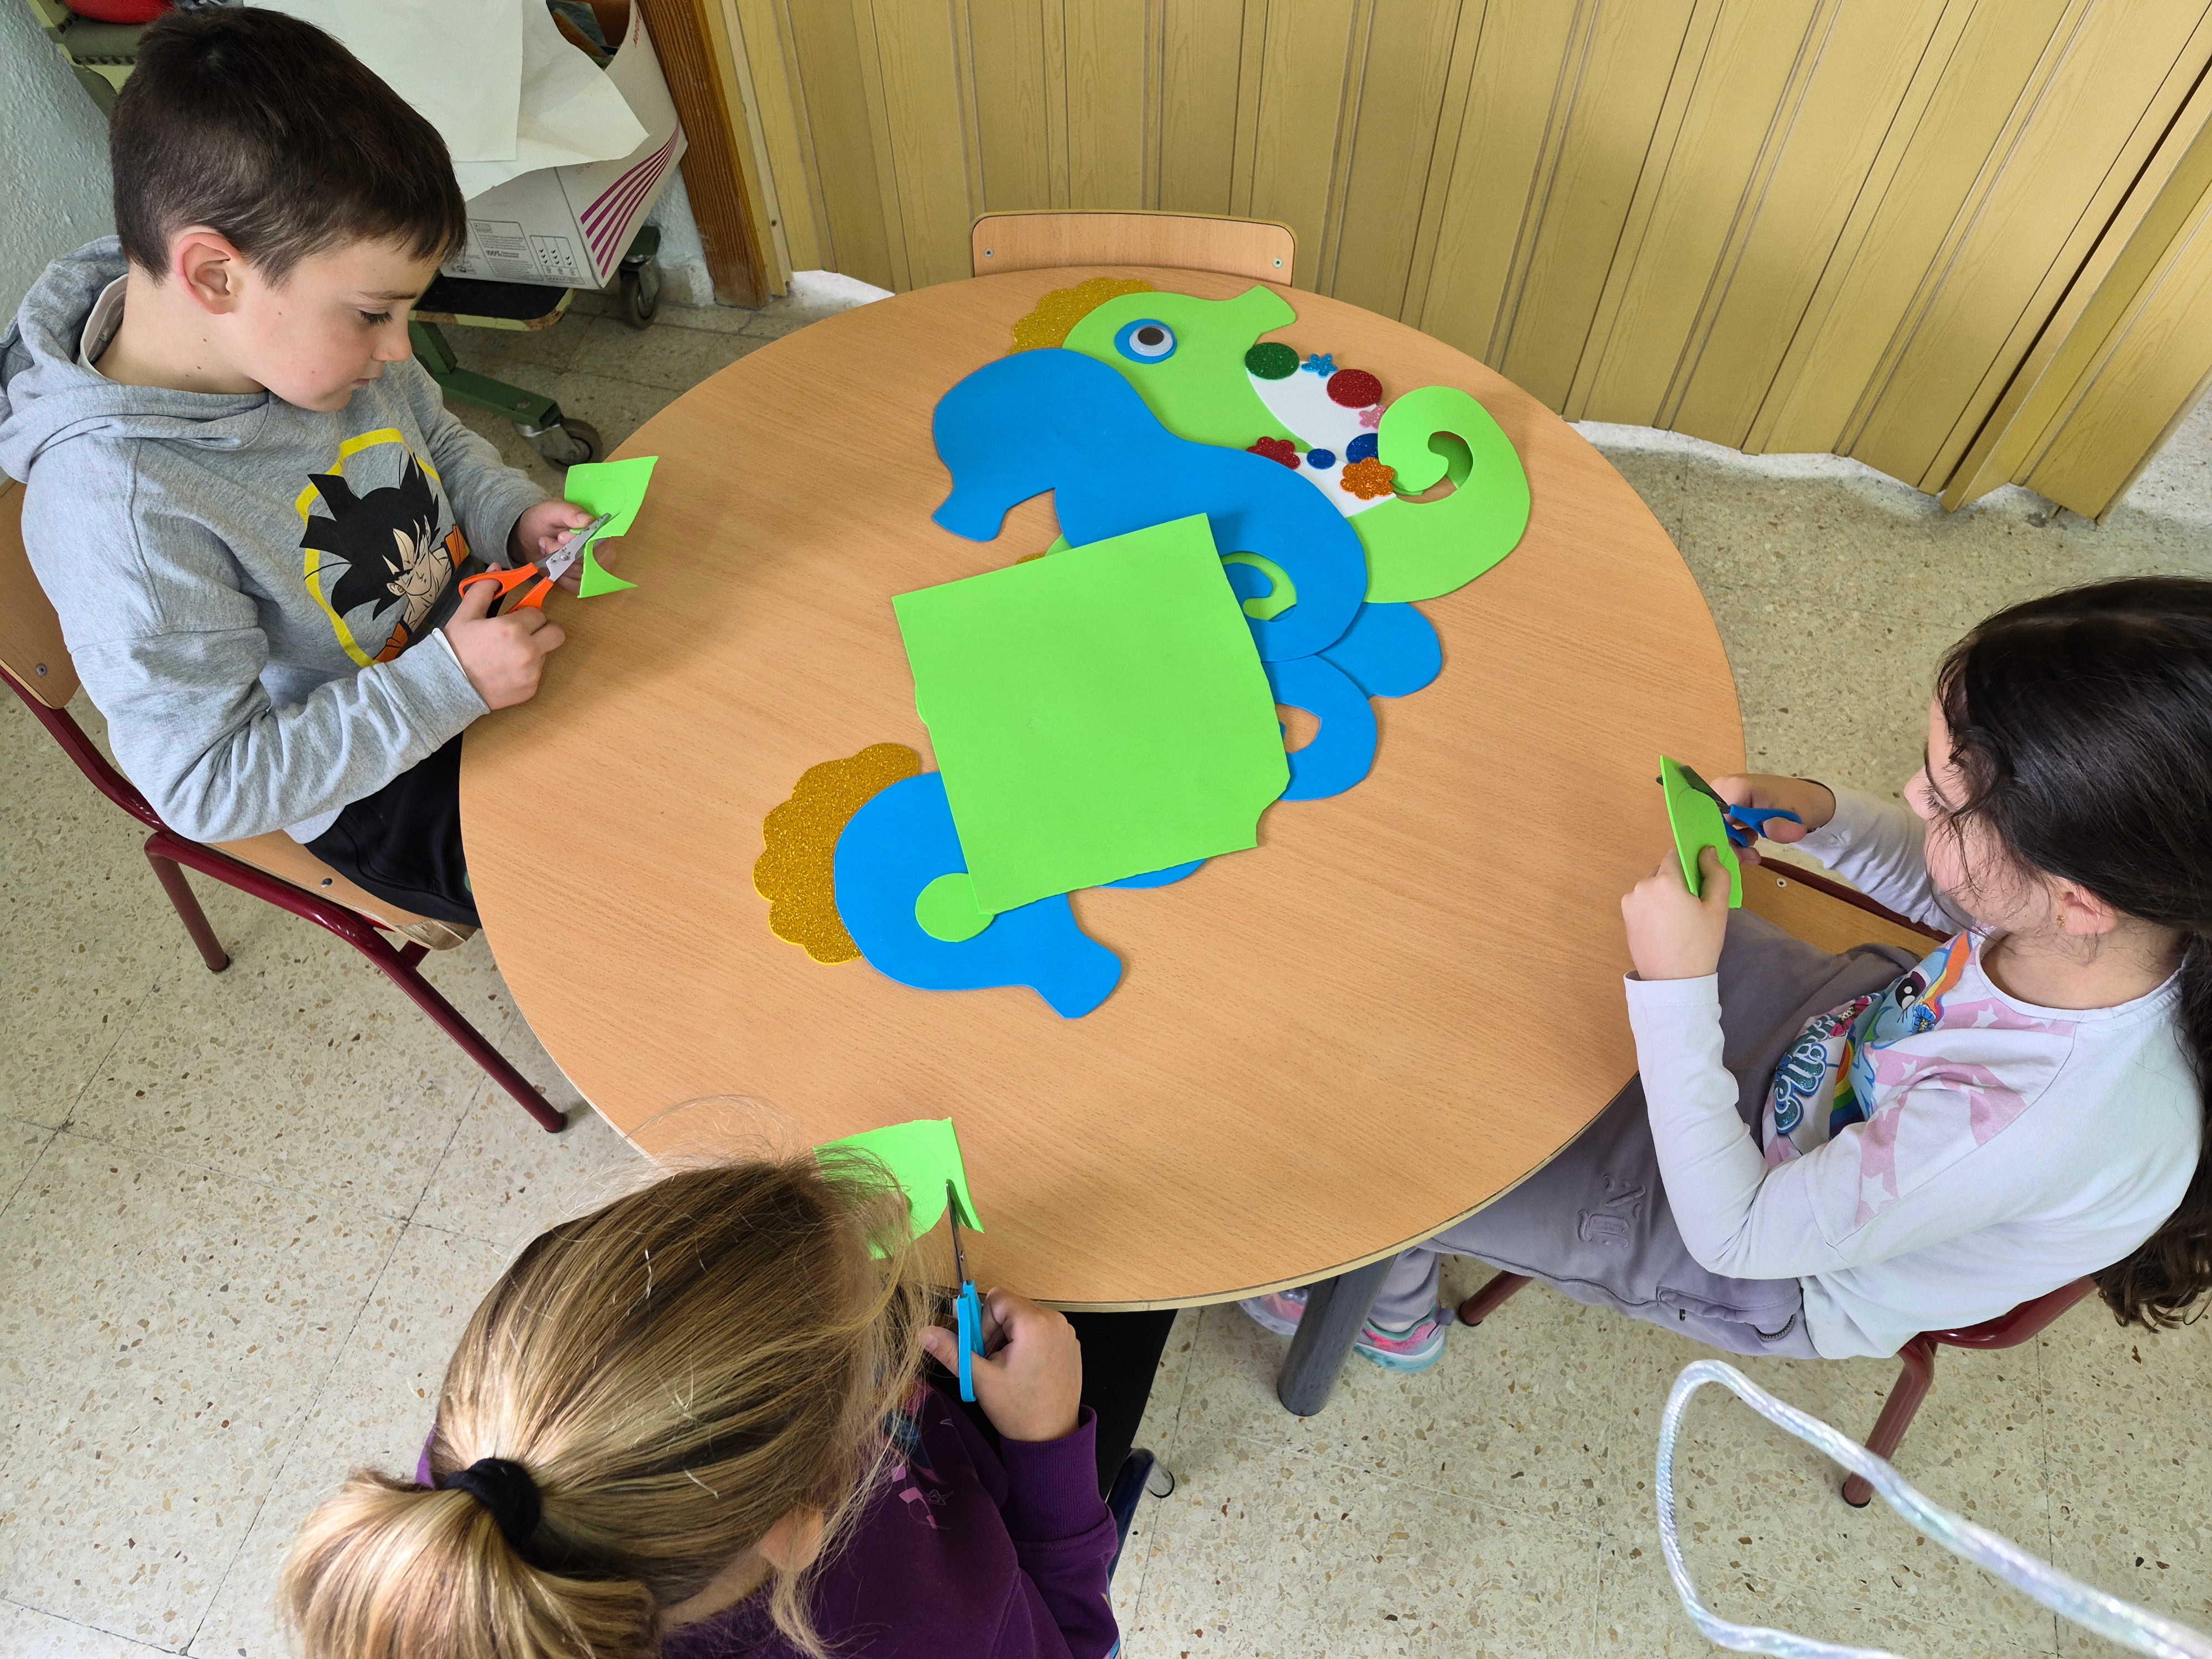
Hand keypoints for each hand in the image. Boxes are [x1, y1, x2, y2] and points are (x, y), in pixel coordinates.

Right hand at [443, 577, 564, 709]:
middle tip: (524, 633)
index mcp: (513, 629)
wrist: (447, 687)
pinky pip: (538, 674)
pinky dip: (526, 671)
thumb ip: (484, 590)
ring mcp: (532, 673)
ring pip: (546, 653)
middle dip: (543, 630)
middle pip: (557, 634)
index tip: (514, 620)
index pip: (538, 614)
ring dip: (534, 650)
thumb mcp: (465, 615)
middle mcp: (528, 651)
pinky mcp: (531, 690)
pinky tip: (505, 671)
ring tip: (507, 655)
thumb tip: (497, 569)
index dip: (526, 615)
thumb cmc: (456, 648)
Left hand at [509, 499, 598, 591]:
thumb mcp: (553, 510)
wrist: (531, 535)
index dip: (578, 544)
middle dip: (561, 554)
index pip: (599, 544)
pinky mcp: (584, 580)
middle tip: (546, 541)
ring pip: (578, 574)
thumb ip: (570, 513)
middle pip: (587, 562)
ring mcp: (595, 568)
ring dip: (557, 564)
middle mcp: (602, 551)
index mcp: (600, 530)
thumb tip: (589, 521)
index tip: (560, 537)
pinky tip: (553, 566)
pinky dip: (561, 578)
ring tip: (546, 548)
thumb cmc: (545, 520)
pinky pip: (576, 586)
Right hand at [921, 1288, 1081, 1442]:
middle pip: (1011, 1307)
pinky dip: (1029, 1342)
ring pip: (1025, 1318)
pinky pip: (1042, 1329)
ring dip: (1011, 1337)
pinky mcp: (1071, 1344)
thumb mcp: (979, 1379)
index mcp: (1034, 1322)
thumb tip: (923, 1331)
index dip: (983, 1322)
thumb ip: (952, 1350)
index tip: (984, 1352)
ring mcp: (1066, 1331)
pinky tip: (1027, 1370)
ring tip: (1010, 1368)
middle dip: (996, 1331)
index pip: (996, 1298)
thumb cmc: (1016, 1408)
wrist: (1052, 1438)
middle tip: (994, 1363)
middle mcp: (1055, 1319)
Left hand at [1622, 845, 1731, 979]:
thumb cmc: (1699, 945)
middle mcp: (1641, 886)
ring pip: (1652, 887)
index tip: (1701, 879)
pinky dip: (1654, 907)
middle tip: (1693, 905)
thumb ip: (1716, 874)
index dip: (1690, 862)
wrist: (1673, 982)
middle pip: (1663, 871)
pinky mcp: (1625, 917)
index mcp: (1664, 880)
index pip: (1677, 854)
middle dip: (1678, 881)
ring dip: (1665, 894)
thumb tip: (1708, 851)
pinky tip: (1665, 927)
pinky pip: (1643, 902)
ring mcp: (1629, 902)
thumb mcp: (1717, 909)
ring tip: (1679, 919)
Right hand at [1704, 773, 1835, 864]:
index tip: (1742, 855)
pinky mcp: (1727, 804)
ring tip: (1752, 853)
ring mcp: (1723, 796)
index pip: (1713, 819)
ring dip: (1731, 844)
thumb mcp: (1795, 817)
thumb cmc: (1800, 804)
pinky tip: (1748, 843)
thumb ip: (1781, 826)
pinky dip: (1732, 839)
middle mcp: (1722, 788)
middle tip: (1750, 857)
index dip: (1723, 840)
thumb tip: (1769, 830)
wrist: (1807, 800)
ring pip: (1714, 827)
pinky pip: (1720, 826)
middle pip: (1710, 823)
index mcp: (1736, 787)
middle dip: (1727, 844)